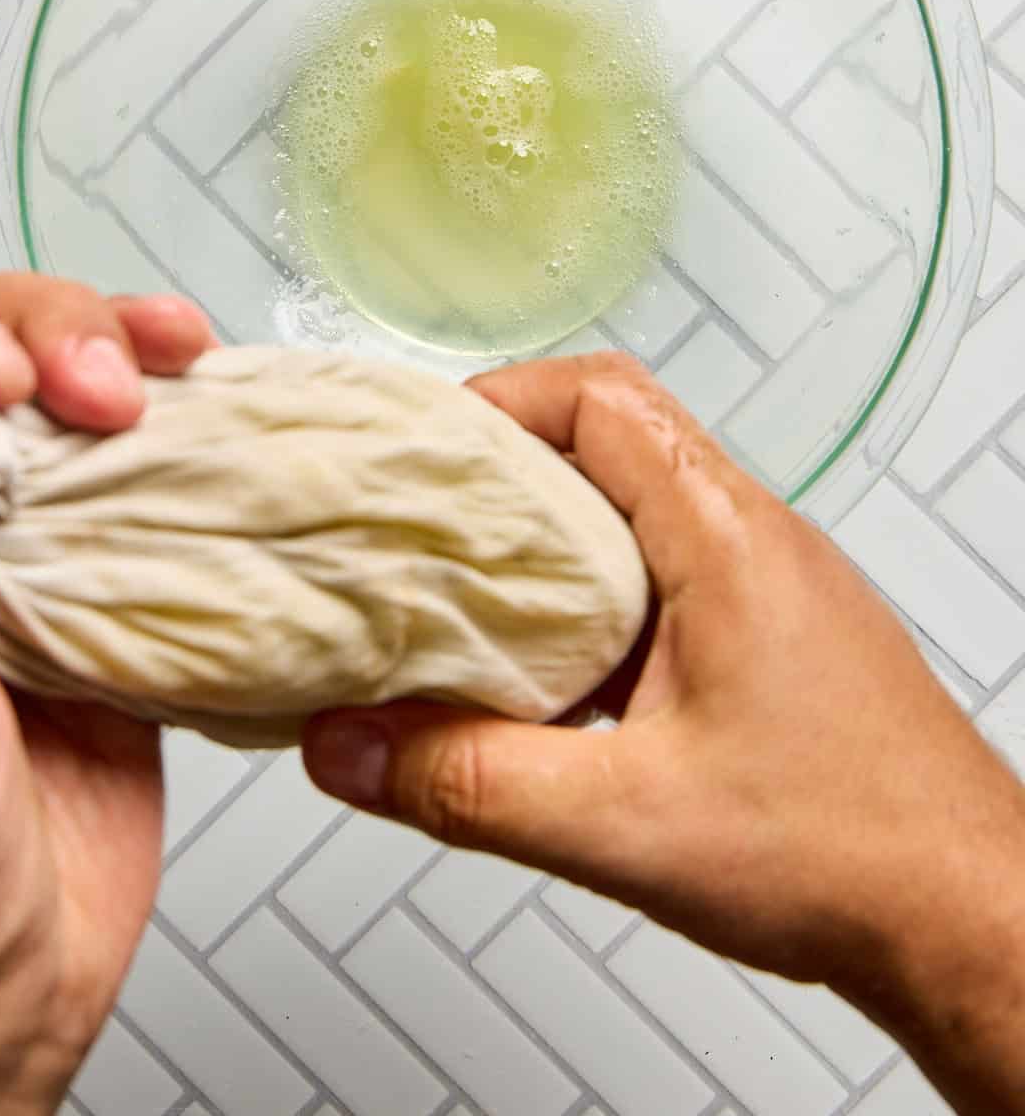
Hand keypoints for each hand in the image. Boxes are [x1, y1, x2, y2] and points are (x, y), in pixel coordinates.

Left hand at [0, 279, 213, 1114]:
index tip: (2, 365)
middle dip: (48, 332)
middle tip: (95, 387)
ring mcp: (8, 540)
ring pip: (63, 387)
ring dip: (121, 346)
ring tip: (165, 365)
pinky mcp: (102, 578)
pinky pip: (144, 469)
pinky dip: (185, 416)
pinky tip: (206, 385)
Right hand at [304, 353, 1024, 1114]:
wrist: (967, 917)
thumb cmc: (854, 852)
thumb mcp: (627, 823)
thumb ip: (471, 784)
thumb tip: (351, 747)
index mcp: (726, 537)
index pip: (601, 397)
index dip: (498, 402)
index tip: (423, 447)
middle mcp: (754, 539)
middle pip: (610, 439)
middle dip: (503, 469)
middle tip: (421, 518)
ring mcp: (768, 586)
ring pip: (635, 511)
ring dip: (546, 539)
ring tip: (463, 595)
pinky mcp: (771, 638)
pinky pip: (663, 574)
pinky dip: (590, 598)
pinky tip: (547, 678)